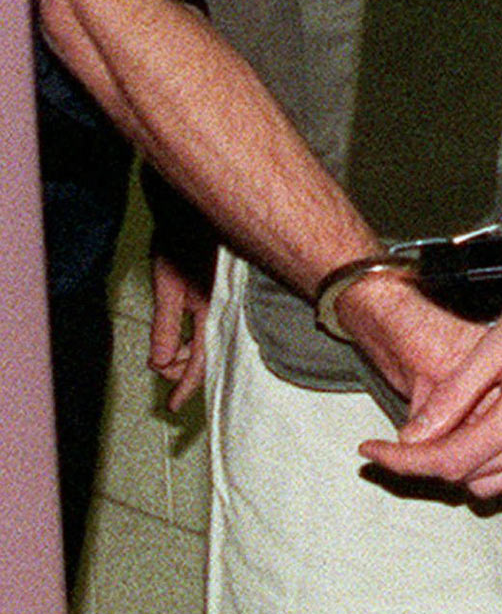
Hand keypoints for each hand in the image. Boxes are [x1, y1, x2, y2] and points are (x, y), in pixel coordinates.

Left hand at [148, 251, 212, 411]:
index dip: (186, 386)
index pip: (201, 361)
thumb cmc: (181, 240)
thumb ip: (166, 326)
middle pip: (208, 353)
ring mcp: (228, 299)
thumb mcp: (166, 286)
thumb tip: (160, 362)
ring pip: (212, 339)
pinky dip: (199, 335)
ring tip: (171, 351)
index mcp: (212, 309)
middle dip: (183, 367)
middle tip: (164, 369)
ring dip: (190, 351)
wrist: (199, 207)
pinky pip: (215, 324)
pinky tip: (187, 334)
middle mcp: (225, 307)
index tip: (173, 406)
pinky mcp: (227, 291)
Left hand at [356, 247, 501, 497]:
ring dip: (470, 466)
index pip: (451, 460)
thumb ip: (455, 395)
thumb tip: (413, 437)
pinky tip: (493, 432)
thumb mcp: (500, 339)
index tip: (370, 453)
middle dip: (435, 463)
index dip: (403, 462)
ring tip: (451, 430)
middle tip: (411, 434)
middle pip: (473, 479)